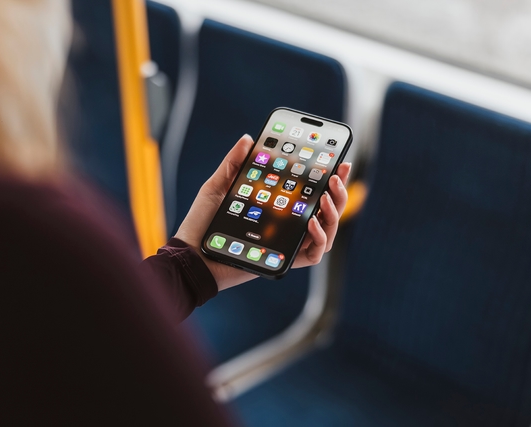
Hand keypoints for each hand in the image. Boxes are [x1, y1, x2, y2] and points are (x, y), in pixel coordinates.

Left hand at [175, 134, 350, 290]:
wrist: (191, 255)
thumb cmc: (203, 223)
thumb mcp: (217, 187)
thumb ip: (234, 163)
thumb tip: (249, 138)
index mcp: (276, 206)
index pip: (310, 191)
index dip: (330, 178)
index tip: (340, 161)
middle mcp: (286, 225)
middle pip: (327, 210)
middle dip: (340, 192)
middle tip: (337, 175)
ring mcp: (287, 243)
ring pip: (327, 231)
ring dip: (334, 213)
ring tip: (327, 197)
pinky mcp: (285, 260)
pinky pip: (314, 254)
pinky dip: (319, 238)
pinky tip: (311, 221)